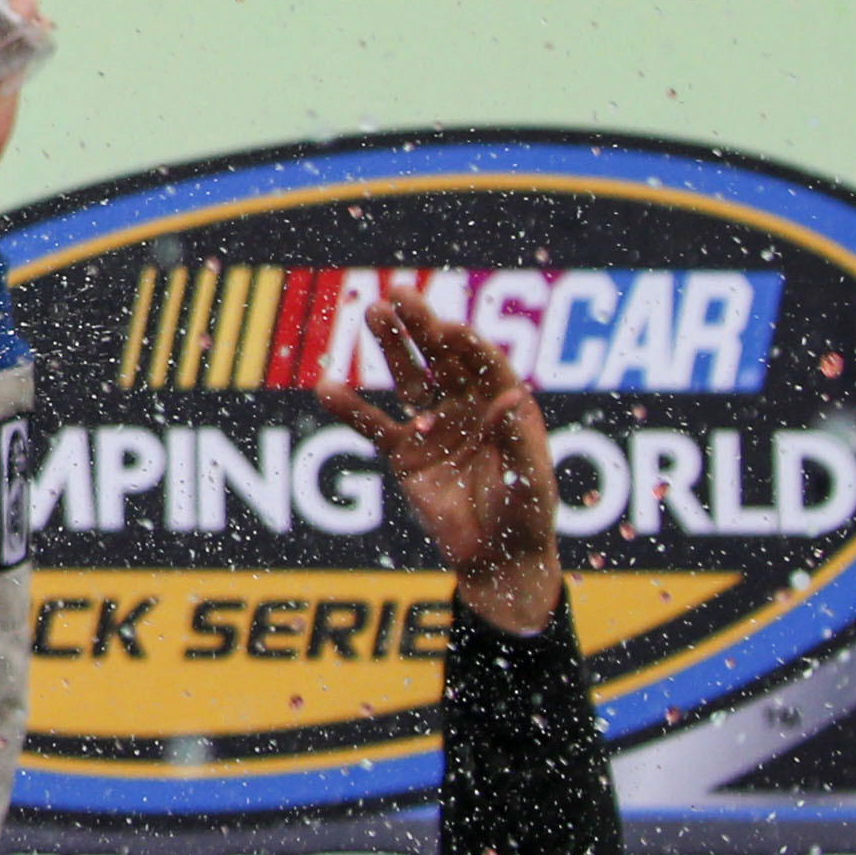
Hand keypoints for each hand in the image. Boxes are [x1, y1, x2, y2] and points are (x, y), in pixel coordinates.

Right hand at [314, 297, 563, 634]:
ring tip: (373, 311)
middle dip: (424, 327)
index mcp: (506, 409)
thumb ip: (517, 442)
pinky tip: (327, 387)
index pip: (486, 366)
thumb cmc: (524, 522)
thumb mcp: (529, 484)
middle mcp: (469, 409)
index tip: (447, 328)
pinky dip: (350, 408)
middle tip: (401, 293)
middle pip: (444, 359)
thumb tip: (510, 398)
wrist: (494, 561)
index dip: (468, 346)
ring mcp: (435, 427)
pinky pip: (373, 426)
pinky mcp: (405, 454)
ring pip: (409, 379)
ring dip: (391, 347)